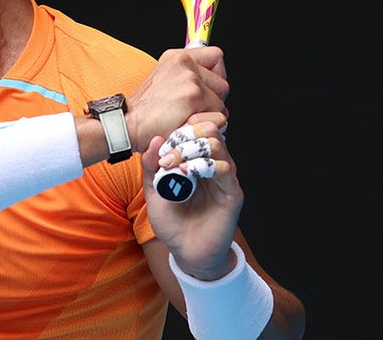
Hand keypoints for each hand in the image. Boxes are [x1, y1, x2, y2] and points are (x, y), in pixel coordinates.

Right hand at [125, 45, 228, 152]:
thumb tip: (214, 84)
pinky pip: (217, 114)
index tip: (207, 87)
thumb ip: (188, 76)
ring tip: (187, 115)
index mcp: (176, 57)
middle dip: (214, 98)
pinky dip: (206, 122)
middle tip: (193, 107)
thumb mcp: (164, 80)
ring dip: (209, 112)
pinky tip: (187, 122)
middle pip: (222, 81)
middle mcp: (184, 62)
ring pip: (221, 100)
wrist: (129, 123)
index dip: (216, 74)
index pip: (216, 56)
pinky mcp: (193, 97)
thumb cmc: (146, 109)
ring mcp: (189, 79)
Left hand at [141, 114, 242, 279]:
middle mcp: (212, 164)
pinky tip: (187, 173)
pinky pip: (225, 169)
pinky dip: (205, 166)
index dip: (178, 129)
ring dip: (191, 150)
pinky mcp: (232, 193)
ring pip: (217, 145)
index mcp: (195, 160)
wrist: (186, 252)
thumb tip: (154, 139)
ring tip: (173, 165)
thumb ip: (150, 167)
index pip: (194, 129)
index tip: (160, 144)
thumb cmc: (171, 222)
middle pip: (209, 130)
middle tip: (166, 156)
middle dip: (184, 137)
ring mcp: (224, 177)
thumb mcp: (153, 191)